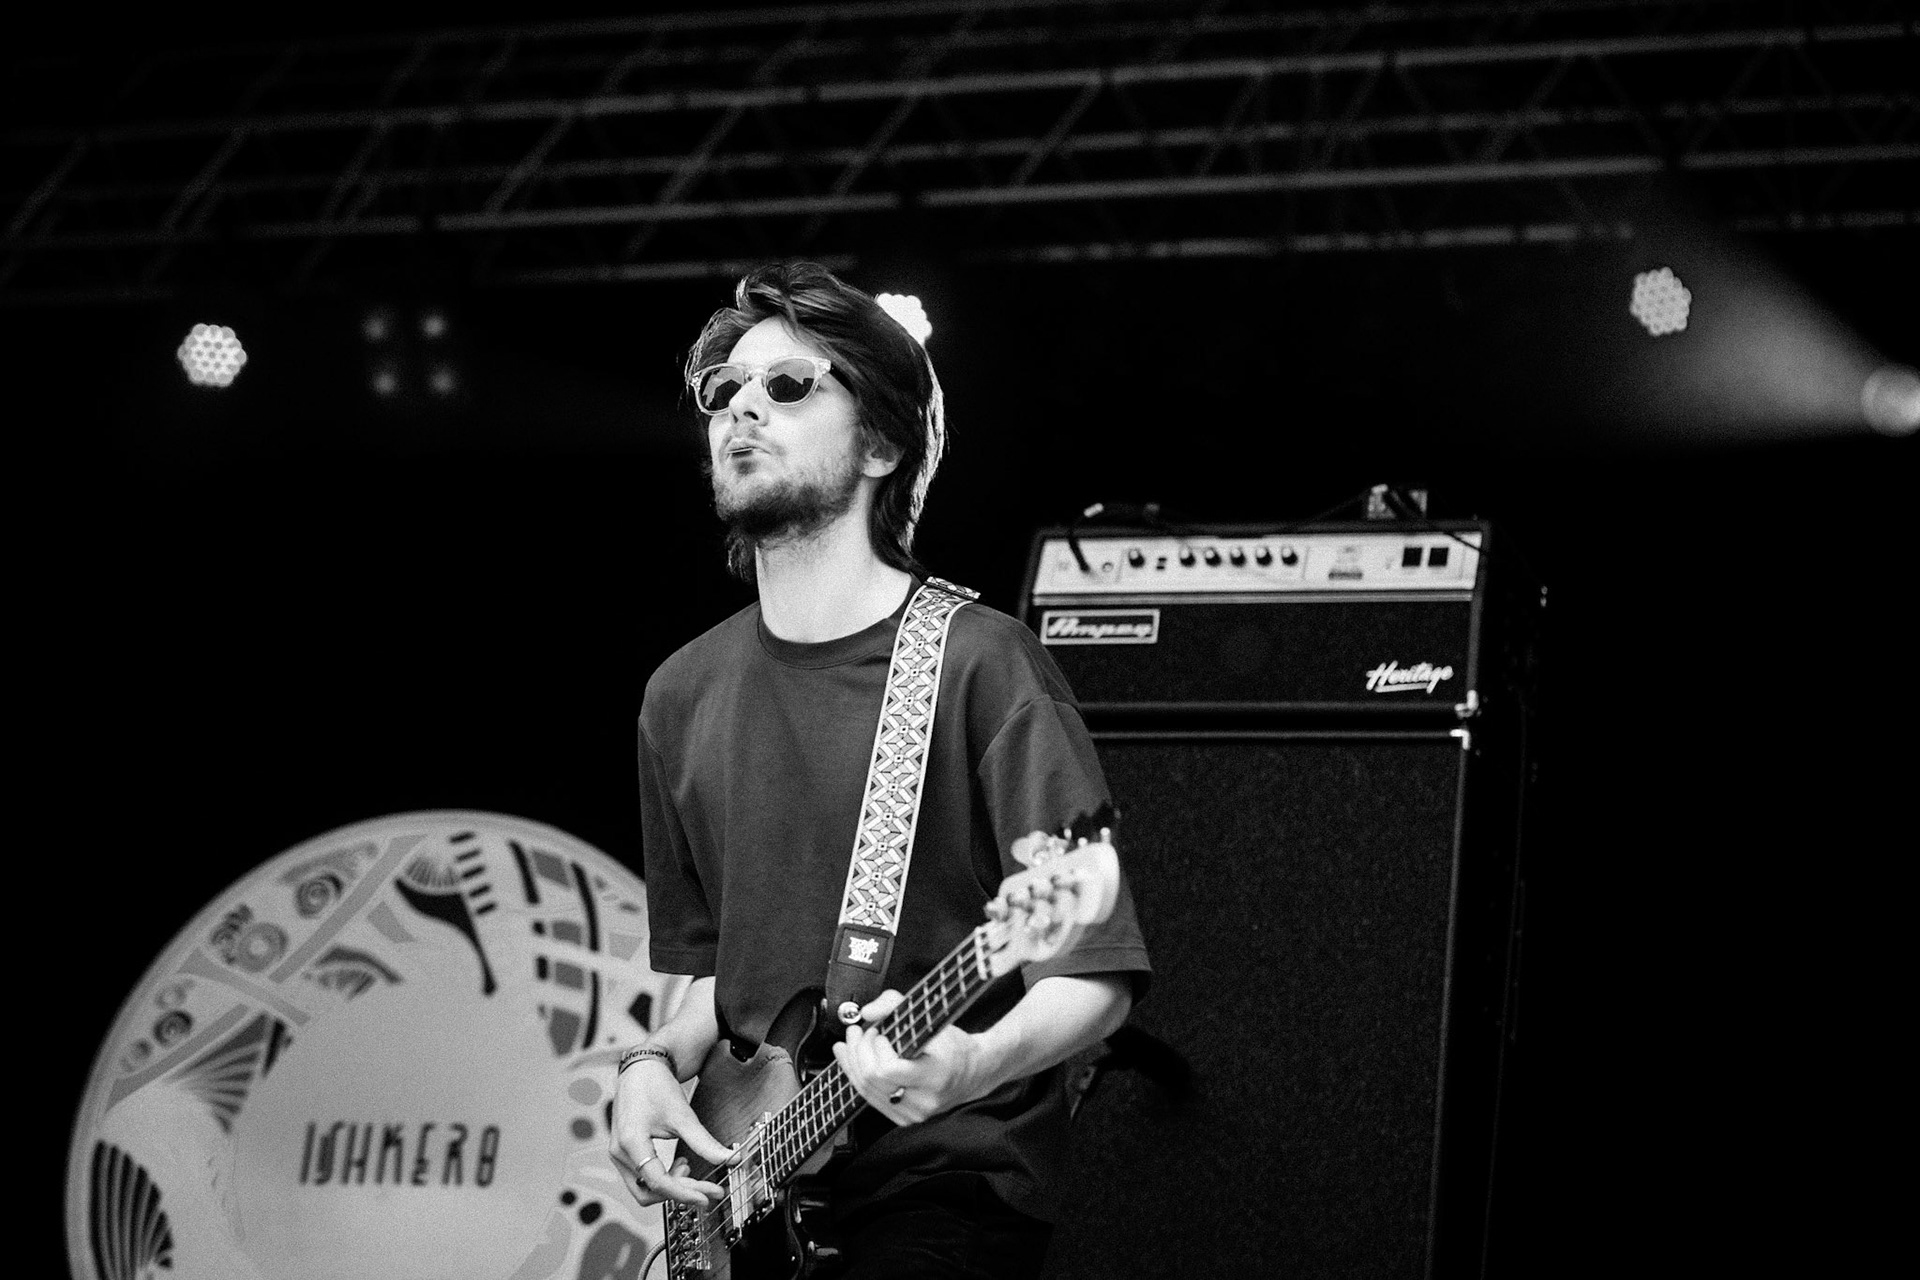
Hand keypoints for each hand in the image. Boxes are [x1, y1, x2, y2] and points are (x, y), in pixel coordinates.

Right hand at [608, 1055, 736, 1208]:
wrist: (641, 1069)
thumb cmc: (657, 1087)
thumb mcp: (683, 1115)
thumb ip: (704, 1142)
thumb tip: (731, 1159)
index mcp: (631, 1142)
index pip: (658, 1181)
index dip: (685, 1193)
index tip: (708, 1196)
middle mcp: (619, 1153)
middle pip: (649, 1192)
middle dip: (681, 1193)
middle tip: (709, 1189)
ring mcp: (618, 1155)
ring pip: (644, 1189)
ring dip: (671, 1187)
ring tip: (690, 1167)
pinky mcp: (623, 1154)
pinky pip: (642, 1178)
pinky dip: (662, 1178)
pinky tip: (680, 1165)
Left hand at [832, 990, 989, 1126]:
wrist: (972, 1074)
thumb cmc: (953, 1046)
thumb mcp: (933, 1019)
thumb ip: (896, 1005)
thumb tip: (867, 1011)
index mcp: (934, 1076)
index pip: (889, 1070)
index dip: (876, 1048)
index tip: (879, 1032)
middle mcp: (923, 1101)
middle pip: (872, 1080)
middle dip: (859, 1050)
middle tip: (861, 1031)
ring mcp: (912, 1114)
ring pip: (866, 1091)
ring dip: (853, 1062)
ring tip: (855, 1040)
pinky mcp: (903, 1118)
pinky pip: (870, 1099)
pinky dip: (857, 1077)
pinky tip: (850, 1059)